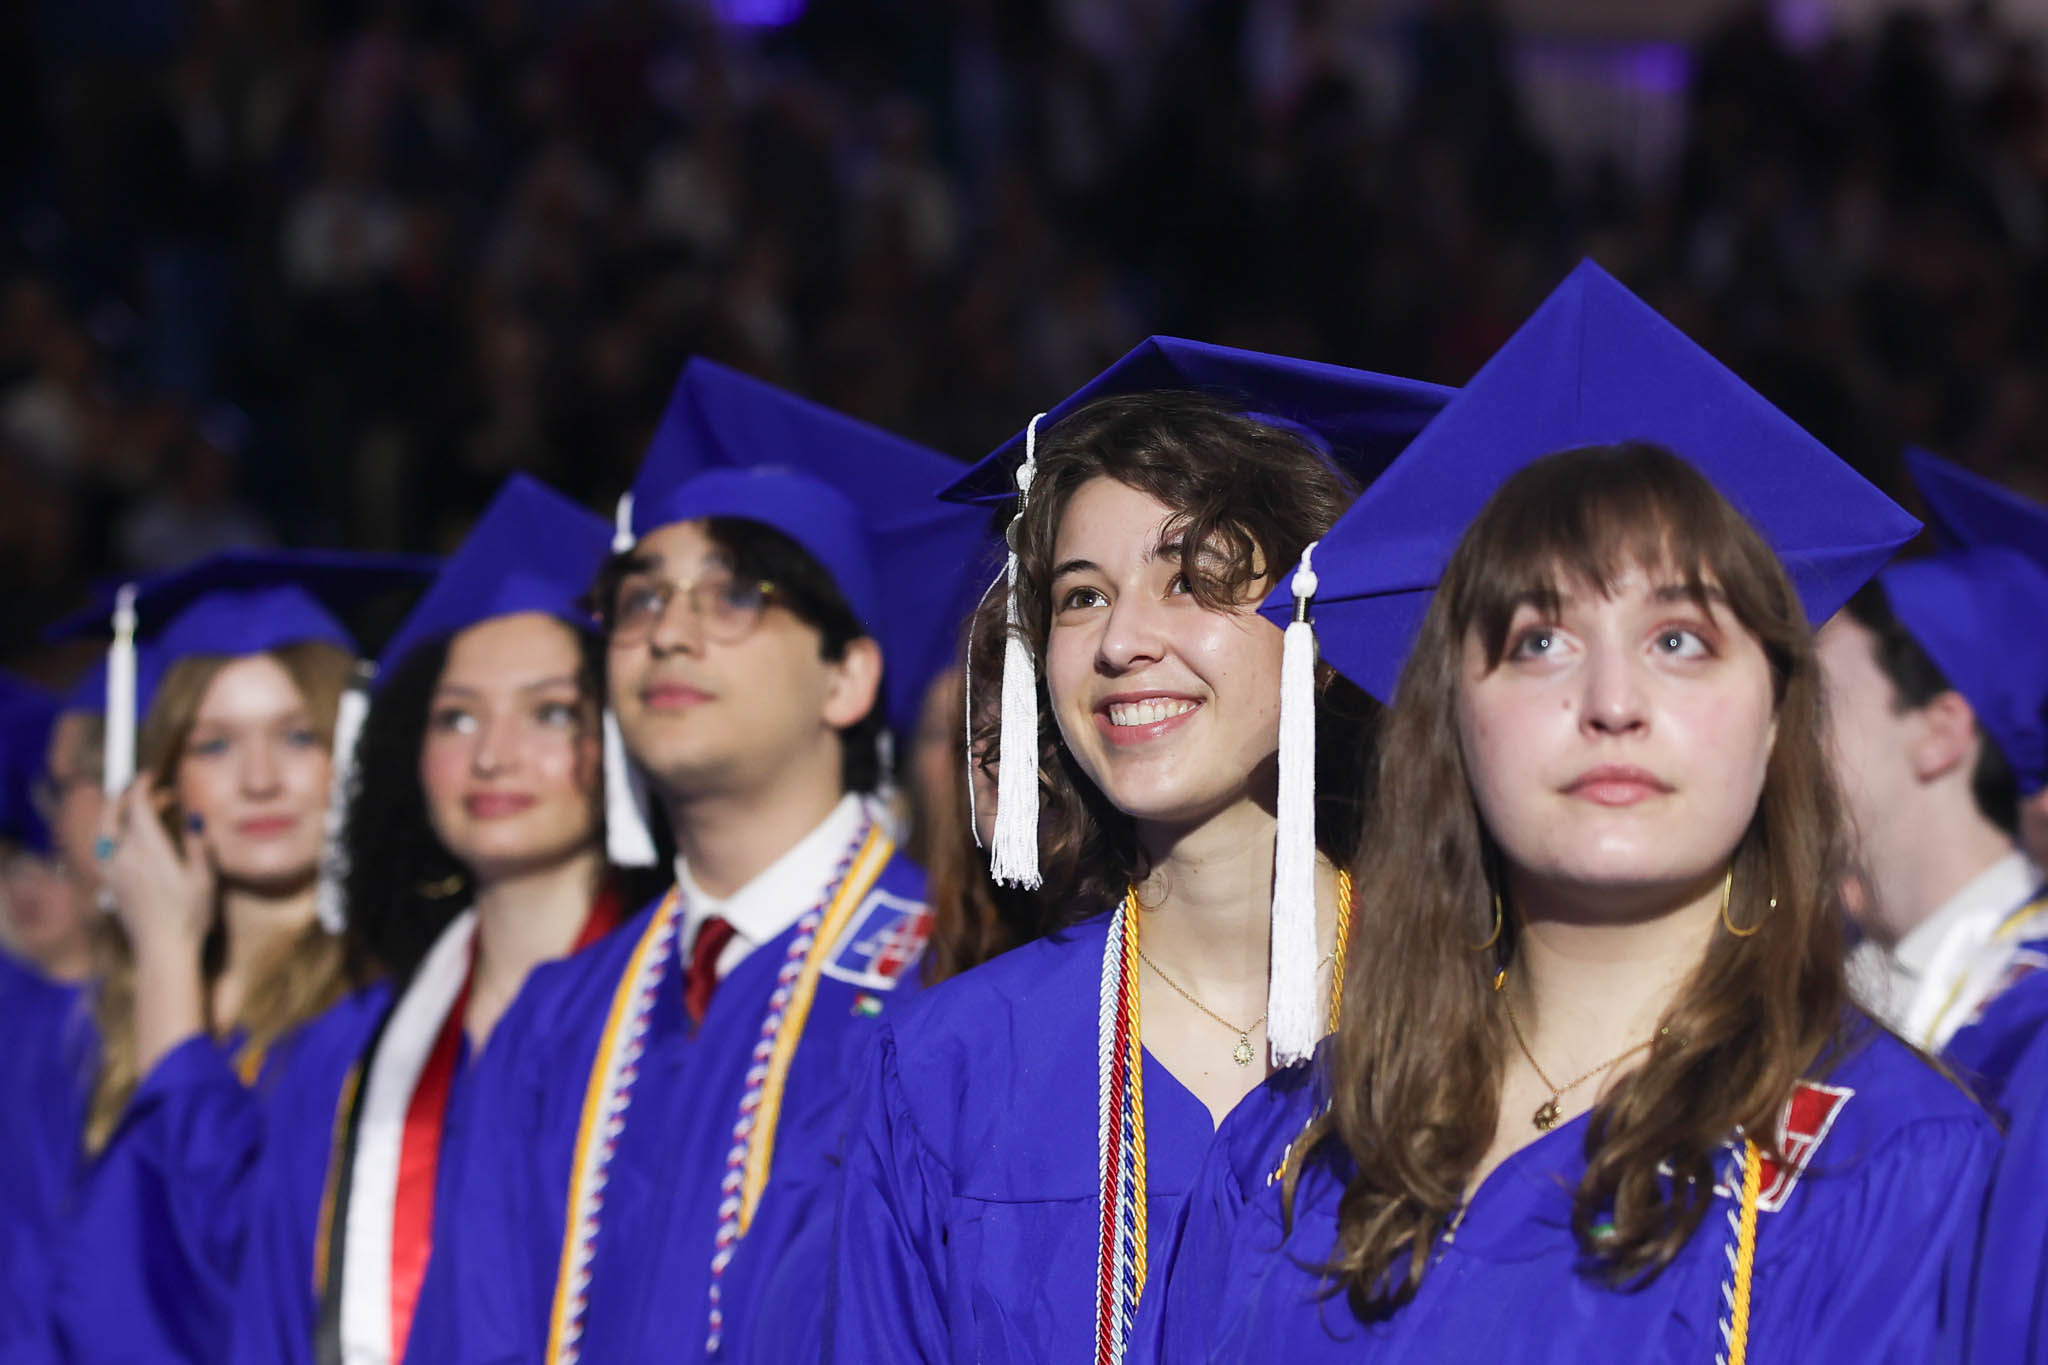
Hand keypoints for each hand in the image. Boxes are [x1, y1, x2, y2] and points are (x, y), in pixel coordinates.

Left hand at [100, 777, 215, 958]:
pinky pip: (103, 848)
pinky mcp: (109, 883)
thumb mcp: (204, 879)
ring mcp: (112, 869)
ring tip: (136, 811)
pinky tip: (124, 839)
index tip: (153, 776)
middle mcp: (124, 855)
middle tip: (143, 787)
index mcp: (148, 849)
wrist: (160, 950)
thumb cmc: (188, 915)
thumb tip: (194, 818)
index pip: (137, 805)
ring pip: (104, 830)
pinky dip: (111, 834)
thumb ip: (199, 846)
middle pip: (113, 813)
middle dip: (125, 795)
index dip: (143, 786)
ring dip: (117, 814)